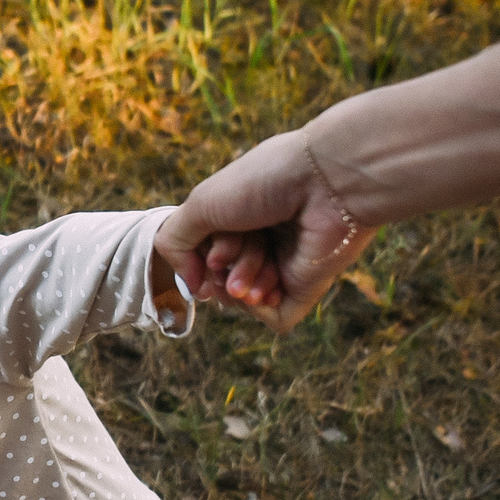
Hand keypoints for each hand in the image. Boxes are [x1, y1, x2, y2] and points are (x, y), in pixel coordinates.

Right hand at [156, 130, 377, 332]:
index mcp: (238, 219)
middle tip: (234, 250)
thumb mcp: (200, 204)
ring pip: (243, 300)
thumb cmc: (263, 182)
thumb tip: (193, 285)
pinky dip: (261, 306)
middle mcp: (260, 243)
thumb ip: (175, 242)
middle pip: (220, 278)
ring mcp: (283, 268)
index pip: (203, 256)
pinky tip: (265, 286)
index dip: (200, 256)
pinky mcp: (306, 288)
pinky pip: (273, 318)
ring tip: (257, 260)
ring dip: (241, 282)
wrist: (324, 181)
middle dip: (221, 267)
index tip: (210, 245)